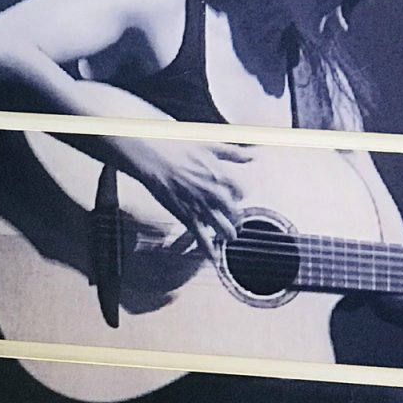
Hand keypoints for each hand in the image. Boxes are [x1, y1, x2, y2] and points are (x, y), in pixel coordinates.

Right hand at [117, 136, 252, 246]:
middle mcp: (215, 195)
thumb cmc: (176, 149)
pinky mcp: (187, 218)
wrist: (151, 159)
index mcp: (222, 177)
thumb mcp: (209, 145)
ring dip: (228, 233)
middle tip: (233, 217)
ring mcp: (202, 208)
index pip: (243, 192)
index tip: (236, 194)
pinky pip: (202, 239)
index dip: (240, 193)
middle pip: (236, 213)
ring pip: (224, 229)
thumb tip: (251, 155)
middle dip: (236, 216)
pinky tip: (213, 258)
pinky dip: (209, 250)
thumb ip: (232, 153)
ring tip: (227, 234)